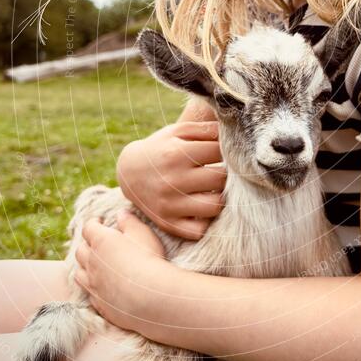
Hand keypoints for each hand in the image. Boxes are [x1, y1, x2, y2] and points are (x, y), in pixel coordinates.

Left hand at [74, 209, 167, 331]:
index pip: (89, 228)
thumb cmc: (148, 260)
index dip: (94, 223)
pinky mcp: (99, 303)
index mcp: (101, 241)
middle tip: (96, 243)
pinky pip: (90, 293)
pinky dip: (93, 287)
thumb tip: (121, 213)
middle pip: (80, 251)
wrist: (150, 298)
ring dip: (85, 267)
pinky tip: (102, 287)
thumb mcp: (143, 233)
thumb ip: (130, 222)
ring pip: (80, 273)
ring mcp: (93, 285)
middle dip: (87, 245)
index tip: (100, 221)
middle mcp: (92, 262)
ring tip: (94, 265)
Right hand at [116, 119, 226, 240]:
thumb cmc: (161, 148)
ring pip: (215, 206)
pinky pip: (198, 230)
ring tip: (214, 190)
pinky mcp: (168, 222)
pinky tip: (203, 208)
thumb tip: (232, 132)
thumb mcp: (178, 131)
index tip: (226, 153)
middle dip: (226, 174)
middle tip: (222, 172)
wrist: (128, 172)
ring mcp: (170, 204)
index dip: (228, 151)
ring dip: (220, 198)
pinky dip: (205, 221)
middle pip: (220, 179)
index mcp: (177, 153)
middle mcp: (173, 180)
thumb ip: (205, 129)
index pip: (220, 152)